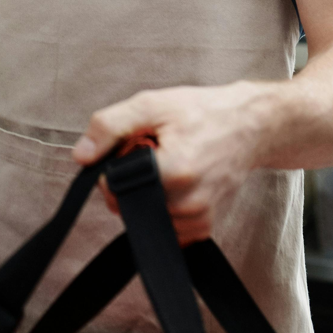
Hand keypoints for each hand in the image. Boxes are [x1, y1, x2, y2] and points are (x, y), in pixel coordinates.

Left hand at [72, 82, 266, 244]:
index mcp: (174, 171)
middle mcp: (188, 202)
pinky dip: (161, 207)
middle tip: (152, 154)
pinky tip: (176, 183)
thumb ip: (110, 127)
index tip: (130, 149)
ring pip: (143, 219)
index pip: (113, 190)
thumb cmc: (204, 111)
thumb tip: (81, 156)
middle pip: (126, 207)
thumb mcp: (152, 104)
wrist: (252, 125)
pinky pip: (163, 227)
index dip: (111, 170)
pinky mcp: (203, 226)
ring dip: (145, 196)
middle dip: (127, 183)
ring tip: (168, 165)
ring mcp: (198, 218)